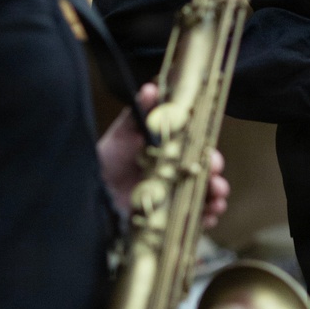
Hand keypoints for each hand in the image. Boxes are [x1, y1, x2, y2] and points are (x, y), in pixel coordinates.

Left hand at [98, 83, 229, 228]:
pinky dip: (204, 220)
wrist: (92, 188)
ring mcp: (173, 197)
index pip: (199, 152)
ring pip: (204, 198)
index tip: (212, 157)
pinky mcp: (167, 219)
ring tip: (216, 202)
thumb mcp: (125, 131)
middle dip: (215, 177)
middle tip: (215, 179)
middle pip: (205, 176)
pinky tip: (207, 218)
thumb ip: (140, 110)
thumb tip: (150, 87)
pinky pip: (192, 221)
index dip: (209, 155)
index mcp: (171, 152)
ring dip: (215, 199)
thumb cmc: (109, 157)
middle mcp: (176, 174)